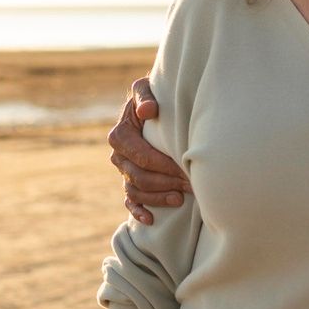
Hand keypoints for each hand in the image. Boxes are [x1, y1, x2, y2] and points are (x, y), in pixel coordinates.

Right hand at [108, 77, 189, 223]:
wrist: (151, 107)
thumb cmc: (152, 97)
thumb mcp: (146, 89)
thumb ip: (145, 96)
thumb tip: (147, 111)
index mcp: (120, 135)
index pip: (142, 156)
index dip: (164, 165)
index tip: (185, 167)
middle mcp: (118, 156)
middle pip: (140, 177)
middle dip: (166, 183)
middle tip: (190, 185)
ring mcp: (123, 172)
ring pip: (136, 192)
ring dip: (157, 198)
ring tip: (180, 199)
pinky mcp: (129, 182)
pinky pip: (129, 201)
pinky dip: (138, 212)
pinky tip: (151, 220)